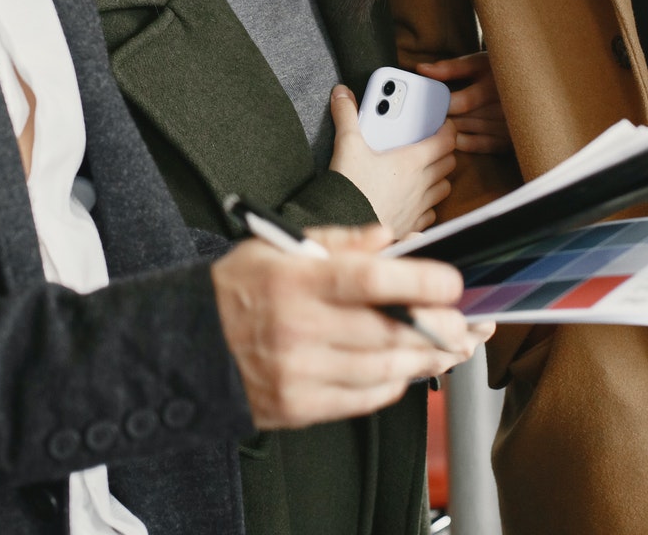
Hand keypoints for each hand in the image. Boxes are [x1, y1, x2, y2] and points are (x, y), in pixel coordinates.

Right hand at [211, 225, 482, 429]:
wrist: (184, 347)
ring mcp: (299, 373)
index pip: (369, 280)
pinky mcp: (298, 407)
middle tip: (464, 322)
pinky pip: (363, 399)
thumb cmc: (237, 291)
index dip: (419, 281)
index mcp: (294, 280)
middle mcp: (297, 328)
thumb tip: (389, 239)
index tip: (451, 282)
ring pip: (384, 369)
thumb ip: (338, 242)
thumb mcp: (277, 247)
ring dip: (425, 359)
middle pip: (388, 331)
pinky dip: (392, 382)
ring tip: (447, 347)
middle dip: (438, 328)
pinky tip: (403, 367)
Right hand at [328, 85, 455, 236]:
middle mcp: (421, 184)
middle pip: (448, 162)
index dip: (448, 129)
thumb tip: (341, 94)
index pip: (445, 141)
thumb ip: (347, 117)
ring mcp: (419, 206)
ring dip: (439, 177)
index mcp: (411, 161)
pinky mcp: (412, 225)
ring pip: (444, 187)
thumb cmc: (350, 187)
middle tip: (431, 143)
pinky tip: (415, 197)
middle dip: (444, 151)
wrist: (344, 225)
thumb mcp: (347, 146)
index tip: (443, 123)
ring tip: (424, 169)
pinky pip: (432, 212)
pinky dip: (428, 203)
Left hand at [417, 52, 511, 153]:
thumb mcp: (478, 63)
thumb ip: (450, 68)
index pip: (461, 102)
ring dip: (449, 130)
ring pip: (468, 133)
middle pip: (462, 120)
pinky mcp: (507, 139)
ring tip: (433, 125)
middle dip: (441, 117)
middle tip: (422, 117)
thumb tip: (421, 69)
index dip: (441, 104)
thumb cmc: (499, 70)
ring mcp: (505, 126)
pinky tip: (451, 136)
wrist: (530, 83)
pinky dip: (462, 143)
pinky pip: (480, 146)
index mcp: (494, 86)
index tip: (426, 103)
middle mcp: (503, 108)